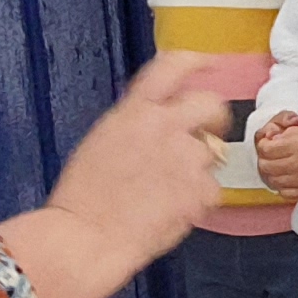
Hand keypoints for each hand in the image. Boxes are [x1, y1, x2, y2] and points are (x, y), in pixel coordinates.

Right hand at [46, 55, 228, 271]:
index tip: (207, 63)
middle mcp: (166, 126)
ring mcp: (187, 157)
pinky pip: (212, 189)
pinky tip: (172, 209)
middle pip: (211, 103)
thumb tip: (160, 125)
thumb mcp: (103, 141)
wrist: (88, 237)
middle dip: (214, 118)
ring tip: (167, 190)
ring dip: (198, 167)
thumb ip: (137, 125)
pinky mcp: (201, 190)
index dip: (194, 61)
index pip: (172, 67)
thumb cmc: (84, 199)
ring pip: (213, 152)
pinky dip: (198, 200)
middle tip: (206, 135)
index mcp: (135, 111)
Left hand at [251, 112, 297, 199]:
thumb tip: (273, 139)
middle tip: (272, 154)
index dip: (264, 143)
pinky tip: (287, 179)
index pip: (265, 148)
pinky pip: (283, 193)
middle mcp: (296, 163)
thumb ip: (288, 133)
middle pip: (264, 165)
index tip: (269, 142)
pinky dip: (281, 186)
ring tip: (279, 166)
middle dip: (265, 158)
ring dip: (271, 172)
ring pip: (271, 180)